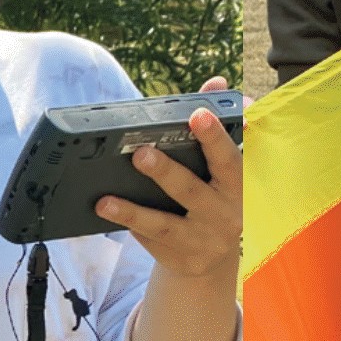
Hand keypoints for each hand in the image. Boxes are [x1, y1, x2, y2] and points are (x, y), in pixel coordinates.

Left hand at [117, 78, 242, 340]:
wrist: (216, 256)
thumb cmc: (215, 197)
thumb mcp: (221, 168)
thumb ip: (213, 124)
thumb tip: (217, 82)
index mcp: (235, 186)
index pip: (227, 158)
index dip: (214, 137)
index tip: (198, 114)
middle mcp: (222, 215)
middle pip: (191, 191)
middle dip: (166, 172)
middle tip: (140, 153)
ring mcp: (200, 239)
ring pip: (163, 224)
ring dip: (133, 210)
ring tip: (106, 199)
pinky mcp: (179, 257)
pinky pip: (148, 239)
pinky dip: (126, 223)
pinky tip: (105, 209)